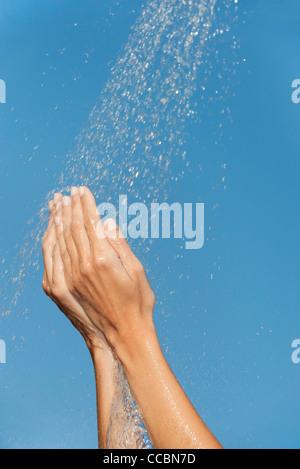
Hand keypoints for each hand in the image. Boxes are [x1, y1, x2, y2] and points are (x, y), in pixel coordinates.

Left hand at [54, 186, 155, 352]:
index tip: (82, 189)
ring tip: (56, 203)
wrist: (123, 335)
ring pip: (59, 241)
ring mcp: (69, 278)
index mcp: (103, 259)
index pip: (89, 222)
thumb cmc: (138, 303)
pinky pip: (51, 259)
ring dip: (57, 219)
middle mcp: (82, 267)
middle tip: (68, 191)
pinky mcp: (62, 289)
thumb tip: (107, 221)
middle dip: (69, 206)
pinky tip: (51, 231)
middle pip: (71, 228)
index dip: (85, 203)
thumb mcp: (137, 270)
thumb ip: (120, 244)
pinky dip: (50, 241)